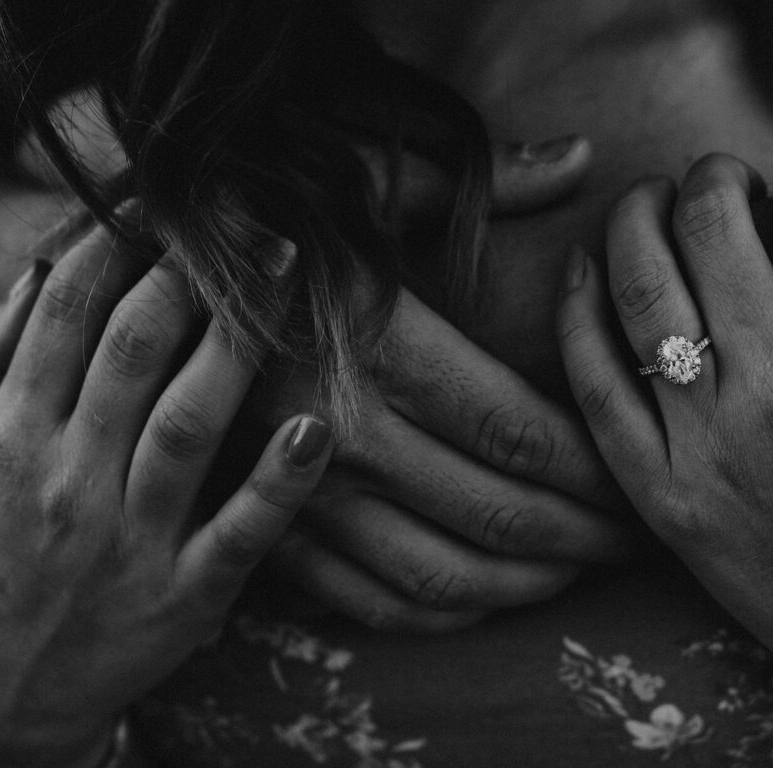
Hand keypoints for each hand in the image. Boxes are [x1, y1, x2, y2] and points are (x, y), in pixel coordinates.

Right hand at [0, 222, 330, 767]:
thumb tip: (37, 271)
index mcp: (11, 438)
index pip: (68, 317)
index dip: (117, 244)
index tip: (165, 198)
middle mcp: (69, 481)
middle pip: (134, 352)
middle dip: (190, 272)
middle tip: (248, 214)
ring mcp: (129, 542)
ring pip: (186, 425)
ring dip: (238, 346)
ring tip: (287, 277)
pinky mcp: (183, 597)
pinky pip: (239, 533)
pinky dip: (278, 481)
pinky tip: (319, 427)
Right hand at [249, 136, 637, 631]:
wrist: (132, 272)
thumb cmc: (261, 211)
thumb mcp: (362, 177)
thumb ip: (480, 181)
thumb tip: (580, 158)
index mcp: (382, 348)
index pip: (523, 436)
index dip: (597, 472)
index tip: (640, 483)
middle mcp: (343, 434)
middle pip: (498, 514)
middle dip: (585, 536)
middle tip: (638, 537)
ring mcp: (299, 493)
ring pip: (441, 576)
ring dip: (526, 584)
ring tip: (581, 569)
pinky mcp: (267, 524)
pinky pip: (368, 601)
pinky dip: (440, 613)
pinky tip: (486, 596)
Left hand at [557, 152, 772, 766]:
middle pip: (712, 221)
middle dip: (715, 175)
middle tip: (723, 182)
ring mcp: (708, 443)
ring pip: (640, 285)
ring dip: (635, 217)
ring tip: (651, 202)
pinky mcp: (660, 491)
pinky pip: (594, 382)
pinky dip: (577, 311)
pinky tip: (584, 268)